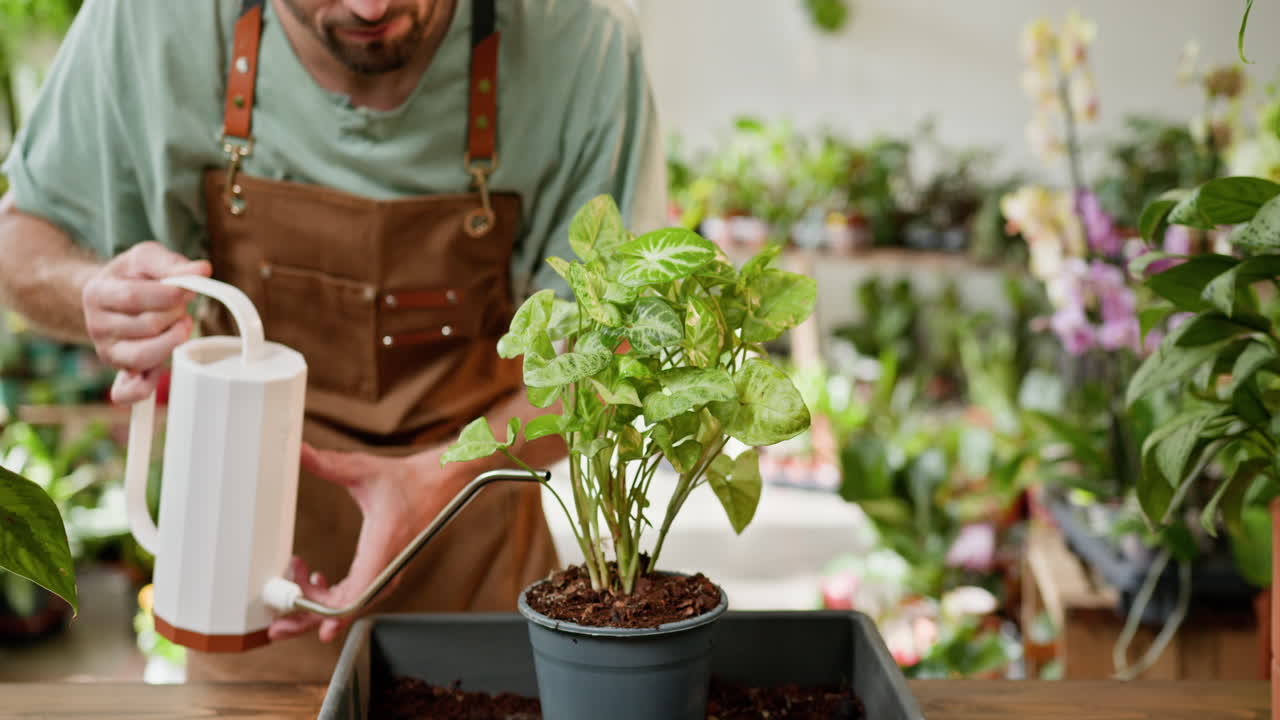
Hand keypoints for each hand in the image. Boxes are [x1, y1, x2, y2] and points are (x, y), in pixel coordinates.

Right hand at [81, 241, 210, 403]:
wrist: (111, 296)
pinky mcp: (120, 370)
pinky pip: (126, 391)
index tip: (187, 289)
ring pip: (144, 356)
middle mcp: (96, 326)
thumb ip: (171, 263)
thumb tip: (202, 270)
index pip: (134, 297)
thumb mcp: (146, 258)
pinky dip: (143, 389)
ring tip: (181, 325)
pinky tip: (158, 375)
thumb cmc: (133, 276)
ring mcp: (107, 351)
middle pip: (145, 326)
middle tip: (182, 306)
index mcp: (96, 293)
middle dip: (174, 315)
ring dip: (172, 341)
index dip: (168, 294)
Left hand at [267, 442, 455, 643]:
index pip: (356, 593)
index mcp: (382, 546)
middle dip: (309, 619)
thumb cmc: (406, 480)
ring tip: (291, 585)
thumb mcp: (362, 469)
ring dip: (316, 602)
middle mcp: (385, 567)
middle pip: (345, 609)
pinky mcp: (383, 572)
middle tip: (277, 627)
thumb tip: (299, 451)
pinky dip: (330, 595)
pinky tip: (314, 578)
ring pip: (348, 605)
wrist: (437, 484)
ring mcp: (386, 573)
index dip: (331, 612)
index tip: (311, 619)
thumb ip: (328, 463)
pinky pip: (355, 596)